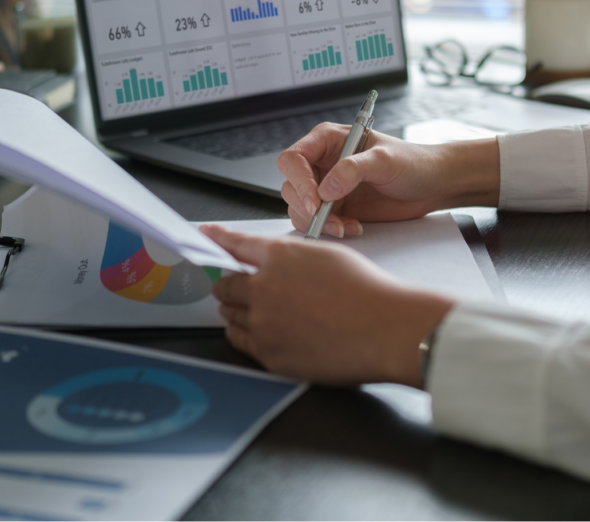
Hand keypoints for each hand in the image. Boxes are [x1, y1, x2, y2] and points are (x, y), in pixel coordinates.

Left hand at [201, 223, 454, 386]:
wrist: (386, 329)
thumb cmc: (368, 291)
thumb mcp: (327, 255)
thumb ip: (289, 257)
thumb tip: (269, 263)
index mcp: (279, 257)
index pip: (235, 245)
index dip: (217, 240)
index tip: (203, 236)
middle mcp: (263, 288)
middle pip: (225, 285)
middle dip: (230, 284)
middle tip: (241, 288)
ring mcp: (263, 323)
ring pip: (230, 314)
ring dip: (237, 310)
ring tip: (263, 312)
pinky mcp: (269, 354)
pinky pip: (241, 341)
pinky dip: (246, 335)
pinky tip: (264, 332)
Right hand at [278, 124, 499, 236]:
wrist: (433, 185)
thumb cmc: (414, 162)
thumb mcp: (385, 160)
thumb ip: (353, 169)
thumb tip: (326, 188)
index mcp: (328, 141)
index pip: (294, 158)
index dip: (299, 180)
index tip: (315, 201)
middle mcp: (322, 163)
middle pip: (291, 186)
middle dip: (308, 208)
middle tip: (330, 220)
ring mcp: (327, 187)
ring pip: (300, 208)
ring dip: (319, 222)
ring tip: (346, 226)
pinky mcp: (336, 208)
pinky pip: (317, 223)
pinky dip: (330, 230)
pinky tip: (353, 227)